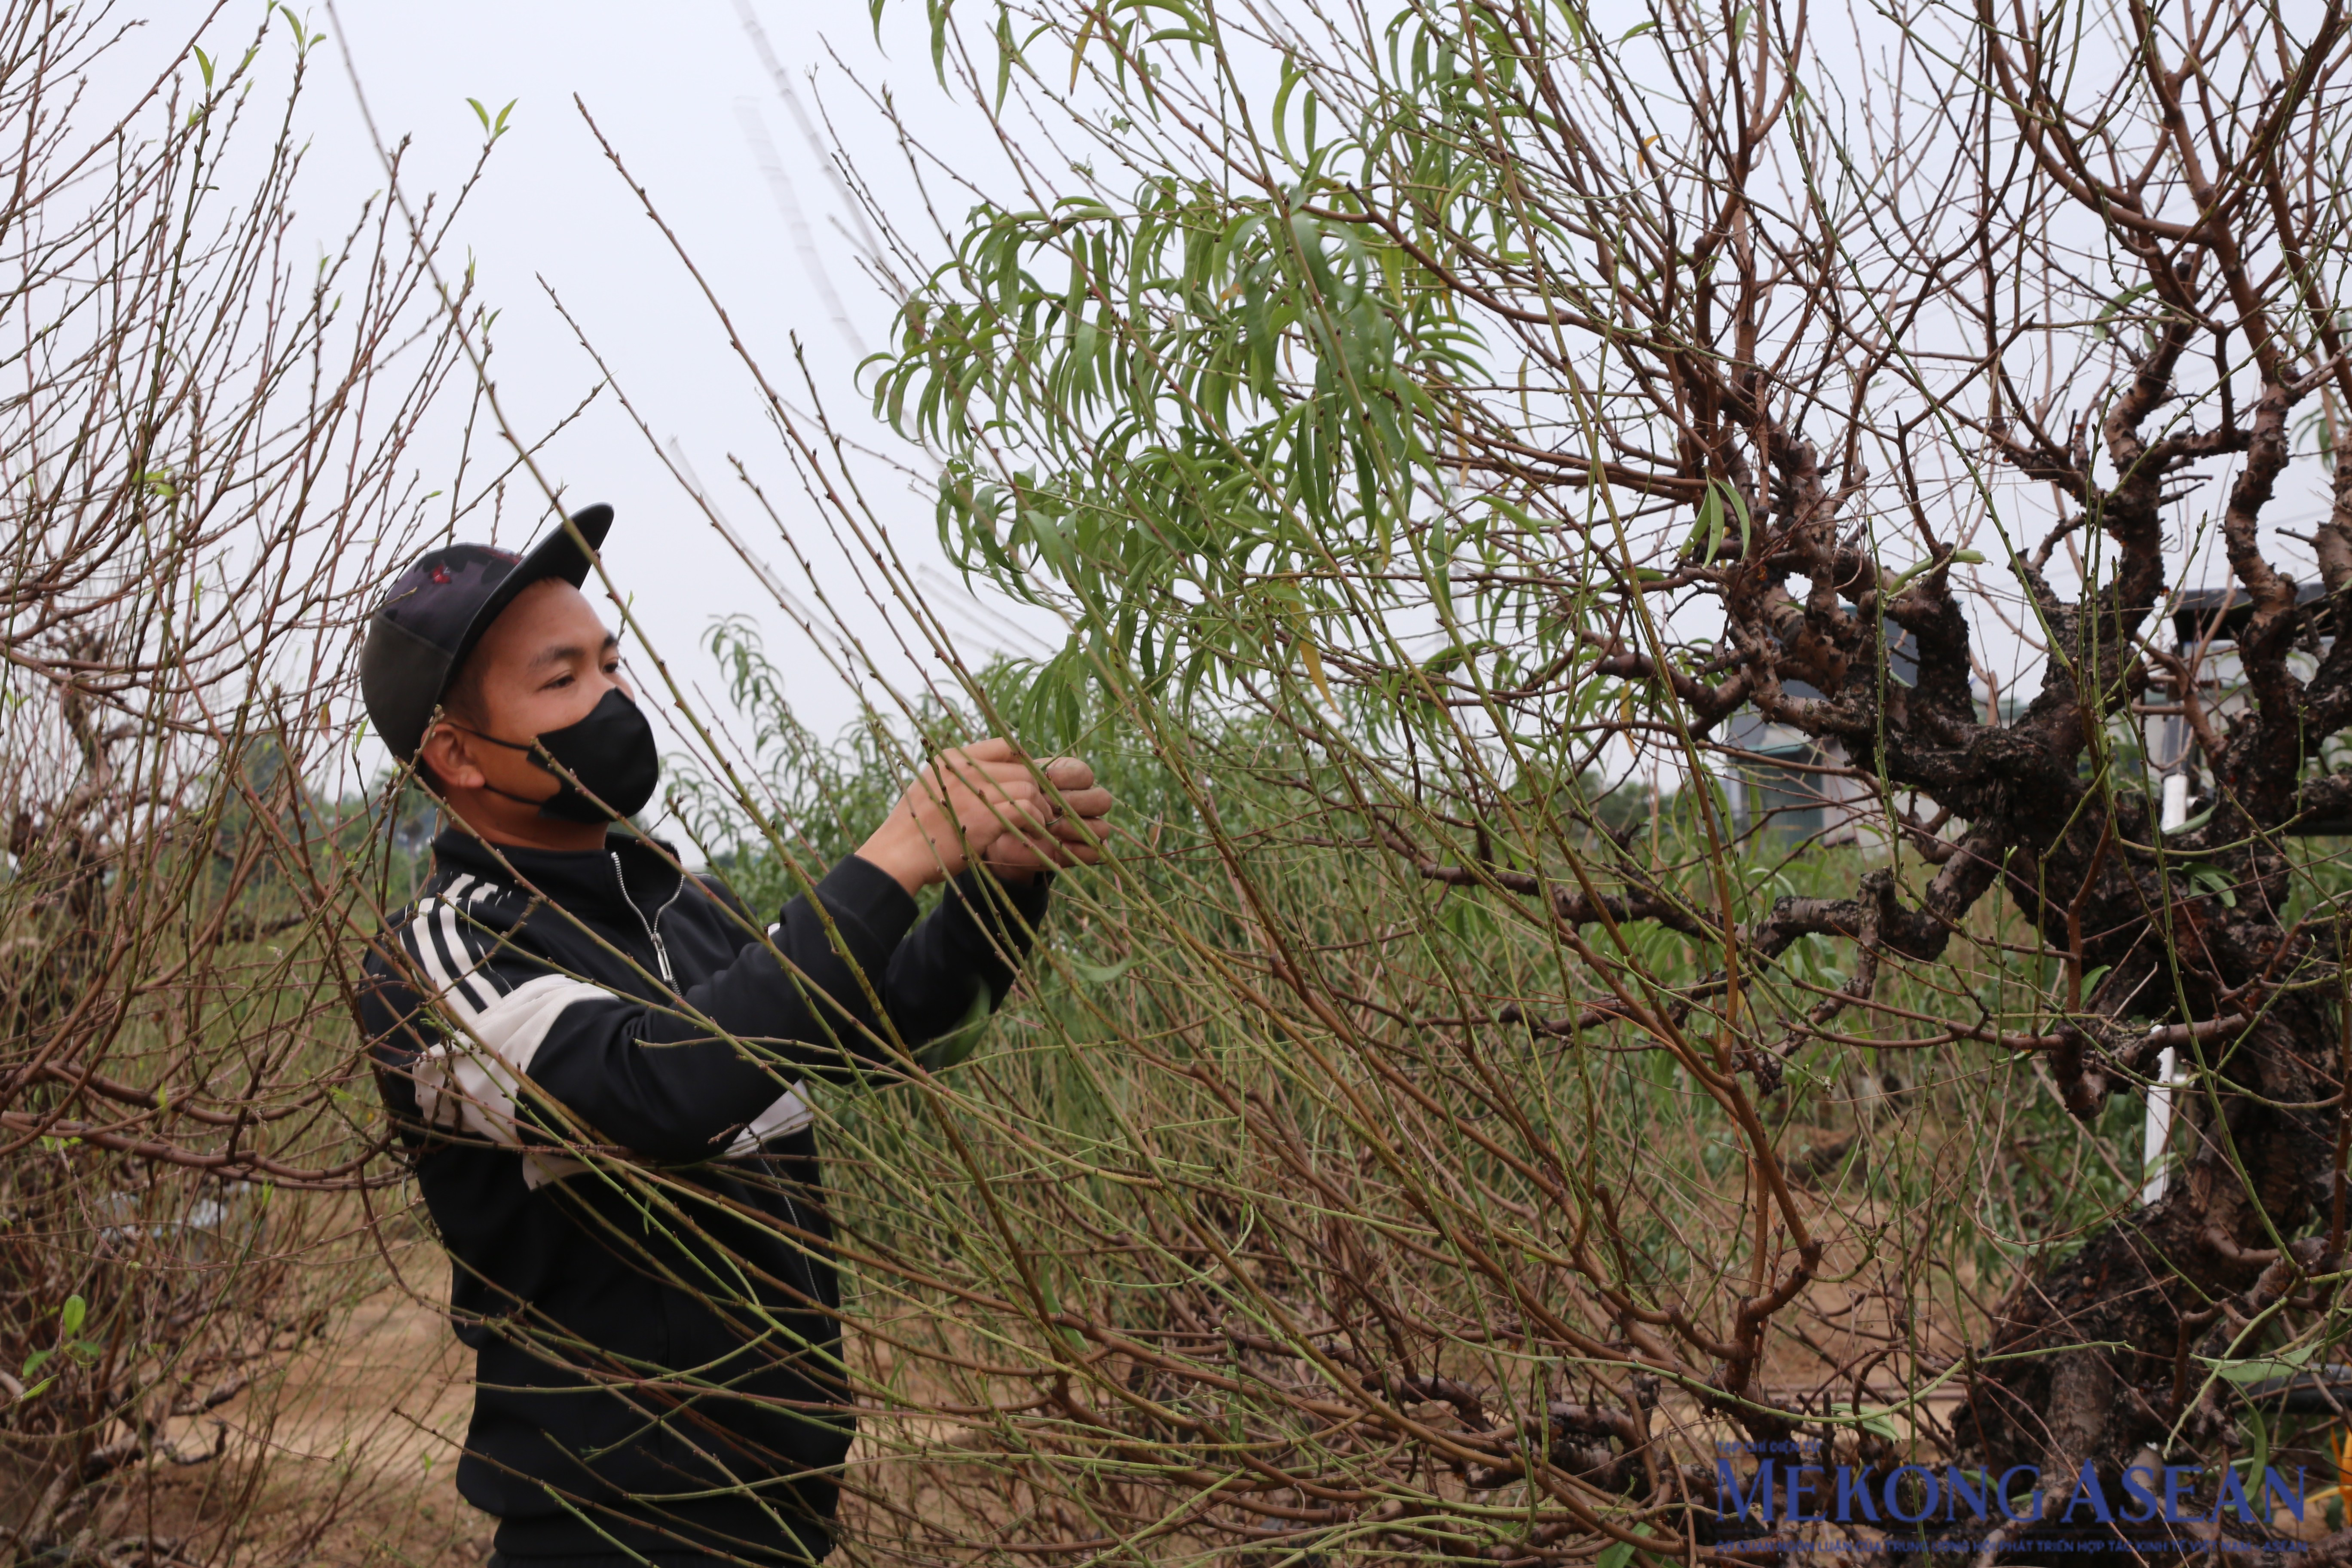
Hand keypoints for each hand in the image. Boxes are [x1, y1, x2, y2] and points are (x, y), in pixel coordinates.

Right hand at [856, 738, 1058, 894]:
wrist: (898, 854)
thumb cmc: (915, 827)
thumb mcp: (930, 786)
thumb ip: (958, 776)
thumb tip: (991, 774)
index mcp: (953, 758)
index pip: (1004, 745)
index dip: (1025, 762)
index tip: (1031, 781)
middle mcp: (966, 769)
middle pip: (1022, 769)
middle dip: (1038, 789)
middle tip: (1041, 808)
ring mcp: (975, 792)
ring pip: (1028, 789)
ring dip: (1040, 809)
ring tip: (1039, 823)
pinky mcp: (986, 817)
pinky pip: (1026, 811)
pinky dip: (1036, 823)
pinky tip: (1034, 834)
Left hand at [981, 756, 1112, 882]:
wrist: (1001, 831)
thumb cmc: (1012, 801)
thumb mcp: (1018, 784)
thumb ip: (1032, 778)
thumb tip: (1041, 777)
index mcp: (1073, 778)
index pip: (1084, 775)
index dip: (1066, 778)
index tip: (1040, 783)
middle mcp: (1086, 801)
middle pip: (1102, 800)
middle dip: (1074, 803)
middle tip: (1047, 807)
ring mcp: (1088, 827)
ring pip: (1101, 828)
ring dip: (1074, 828)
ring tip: (1050, 828)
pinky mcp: (1083, 851)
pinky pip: (1093, 853)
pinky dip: (1076, 850)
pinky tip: (1056, 846)